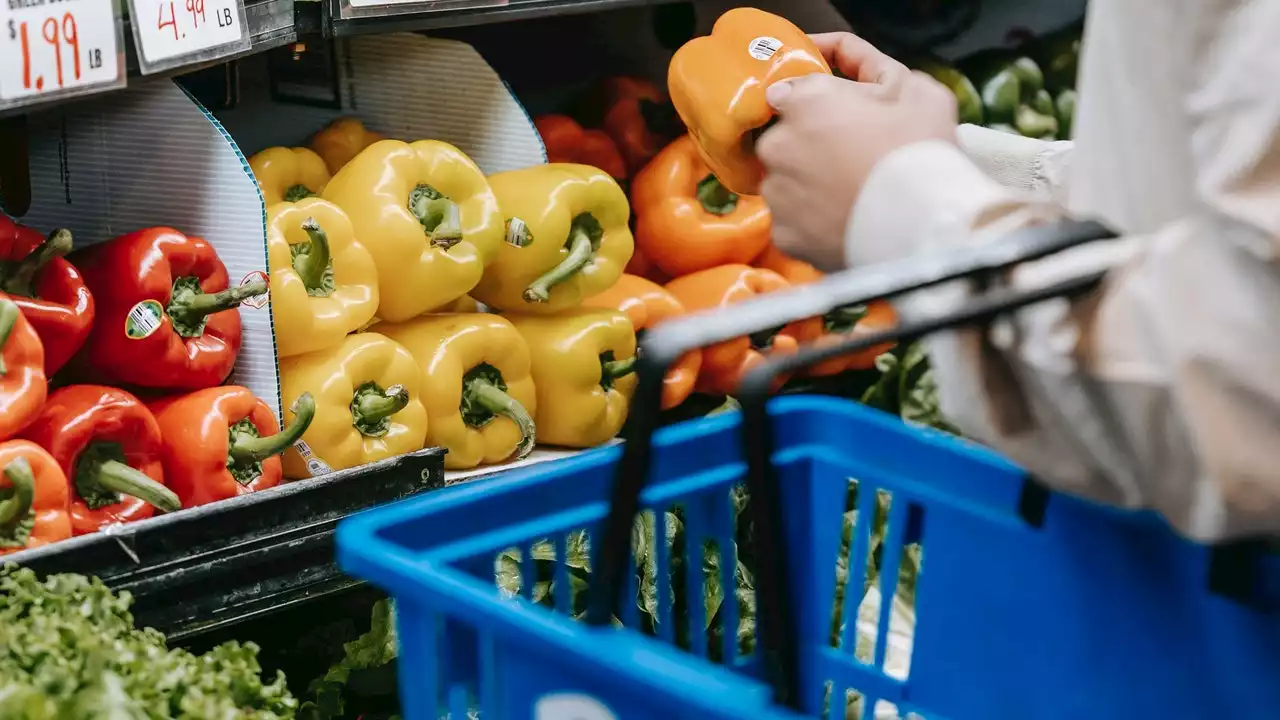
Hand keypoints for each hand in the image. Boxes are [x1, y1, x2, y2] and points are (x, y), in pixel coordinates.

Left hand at [757, 32, 958, 270]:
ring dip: (808, 183)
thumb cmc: (920, 152)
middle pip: (785, 140)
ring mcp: (776, 193)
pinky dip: (810, 221)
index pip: (789, 93)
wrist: (921, 227)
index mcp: (804, 102)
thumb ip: (875, 72)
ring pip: (786, 182)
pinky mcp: (783, 235)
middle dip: (811, 145)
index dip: (817, 104)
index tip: (840, 116)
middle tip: (851, 158)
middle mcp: (777, 145)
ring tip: (848, 195)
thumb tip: (852, 78)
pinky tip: (841, 221)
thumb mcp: (915, 89)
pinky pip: (792, 221)